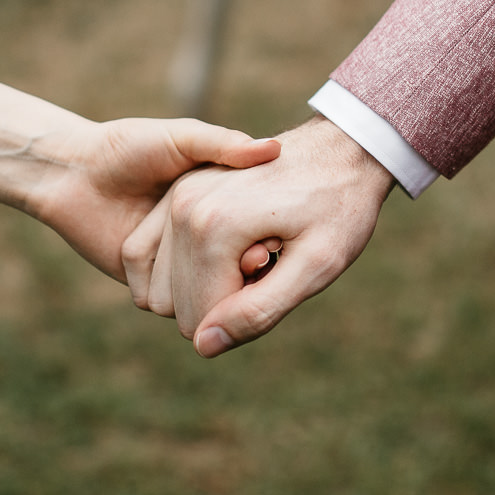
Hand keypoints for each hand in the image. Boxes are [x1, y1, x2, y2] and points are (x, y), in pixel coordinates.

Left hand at [26, 120, 281, 281]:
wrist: (74, 171)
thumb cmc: (129, 145)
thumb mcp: (181, 137)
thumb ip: (222, 143)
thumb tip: (272, 149)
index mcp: (218, 208)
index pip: (257, 237)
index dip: (265, 244)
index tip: (272, 245)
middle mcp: (200, 242)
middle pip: (236, 277)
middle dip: (245, 277)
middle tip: (255, 264)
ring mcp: (174, 267)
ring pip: (202, 299)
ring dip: (210, 294)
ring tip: (215, 278)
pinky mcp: (146, 284)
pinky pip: (164, 304)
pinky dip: (171, 298)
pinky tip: (178, 286)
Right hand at [125, 115, 394, 356]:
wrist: (343, 149)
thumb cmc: (341, 208)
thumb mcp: (317, 267)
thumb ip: (259, 310)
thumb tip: (204, 345)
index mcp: (214, 228)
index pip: (201, 319)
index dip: (245, 313)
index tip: (279, 270)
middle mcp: (183, 207)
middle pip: (179, 304)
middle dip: (224, 297)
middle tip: (270, 258)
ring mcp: (175, 194)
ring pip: (165, 284)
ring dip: (208, 280)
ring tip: (256, 248)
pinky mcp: (177, 190)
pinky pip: (151, 255)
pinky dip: (184, 267)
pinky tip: (230, 248)